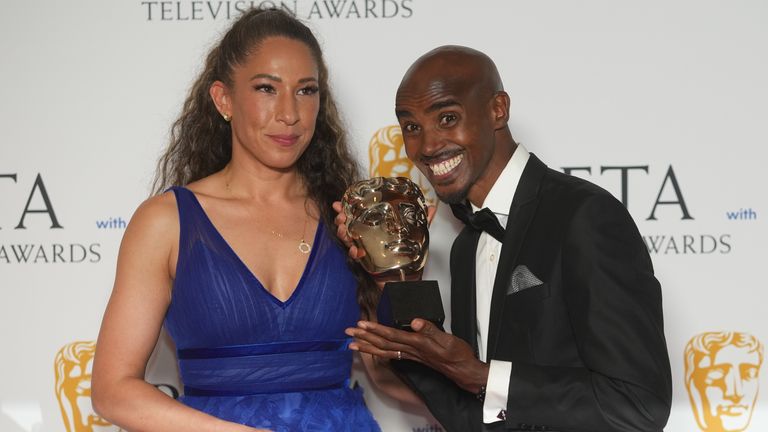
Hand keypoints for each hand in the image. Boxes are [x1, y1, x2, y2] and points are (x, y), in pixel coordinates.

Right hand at [332, 201, 437, 259]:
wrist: (408, 279)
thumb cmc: (410, 256)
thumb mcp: (417, 235)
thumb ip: (423, 222)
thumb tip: (433, 207)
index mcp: (376, 227)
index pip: (359, 214)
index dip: (348, 207)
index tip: (340, 202)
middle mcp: (367, 237)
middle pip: (349, 224)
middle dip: (341, 218)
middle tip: (340, 216)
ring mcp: (365, 249)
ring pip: (348, 239)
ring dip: (343, 233)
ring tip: (343, 229)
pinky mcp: (366, 263)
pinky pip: (356, 257)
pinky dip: (354, 253)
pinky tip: (358, 252)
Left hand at [345, 318, 487, 393]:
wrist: (463, 371)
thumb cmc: (457, 354)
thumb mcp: (447, 339)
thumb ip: (431, 329)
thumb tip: (415, 321)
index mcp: (417, 343)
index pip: (391, 335)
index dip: (376, 329)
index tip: (362, 324)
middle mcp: (411, 350)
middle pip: (383, 343)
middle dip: (364, 337)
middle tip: (348, 332)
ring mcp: (411, 355)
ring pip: (384, 350)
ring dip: (367, 346)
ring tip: (352, 344)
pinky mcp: (414, 357)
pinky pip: (391, 354)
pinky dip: (379, 351)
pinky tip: (372, 350)